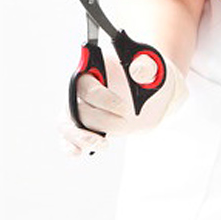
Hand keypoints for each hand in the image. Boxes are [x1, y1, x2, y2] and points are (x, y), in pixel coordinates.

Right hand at [60, 52, 186, 155]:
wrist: (153, 93)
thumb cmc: (149, 75)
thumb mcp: (153, 67)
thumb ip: (147, 67)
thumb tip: (137, 72)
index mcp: (92, 68)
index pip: (87, 85)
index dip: (102, 99)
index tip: (124, 108)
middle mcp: (81, 89)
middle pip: (77, 108)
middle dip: (99, 119)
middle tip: (125, 121)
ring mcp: (80, 109)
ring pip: (67, 125)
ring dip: (80, 137)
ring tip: (103, 144)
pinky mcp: (84, 126)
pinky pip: (68, 138)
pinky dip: (69, 146)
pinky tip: (77, 152)